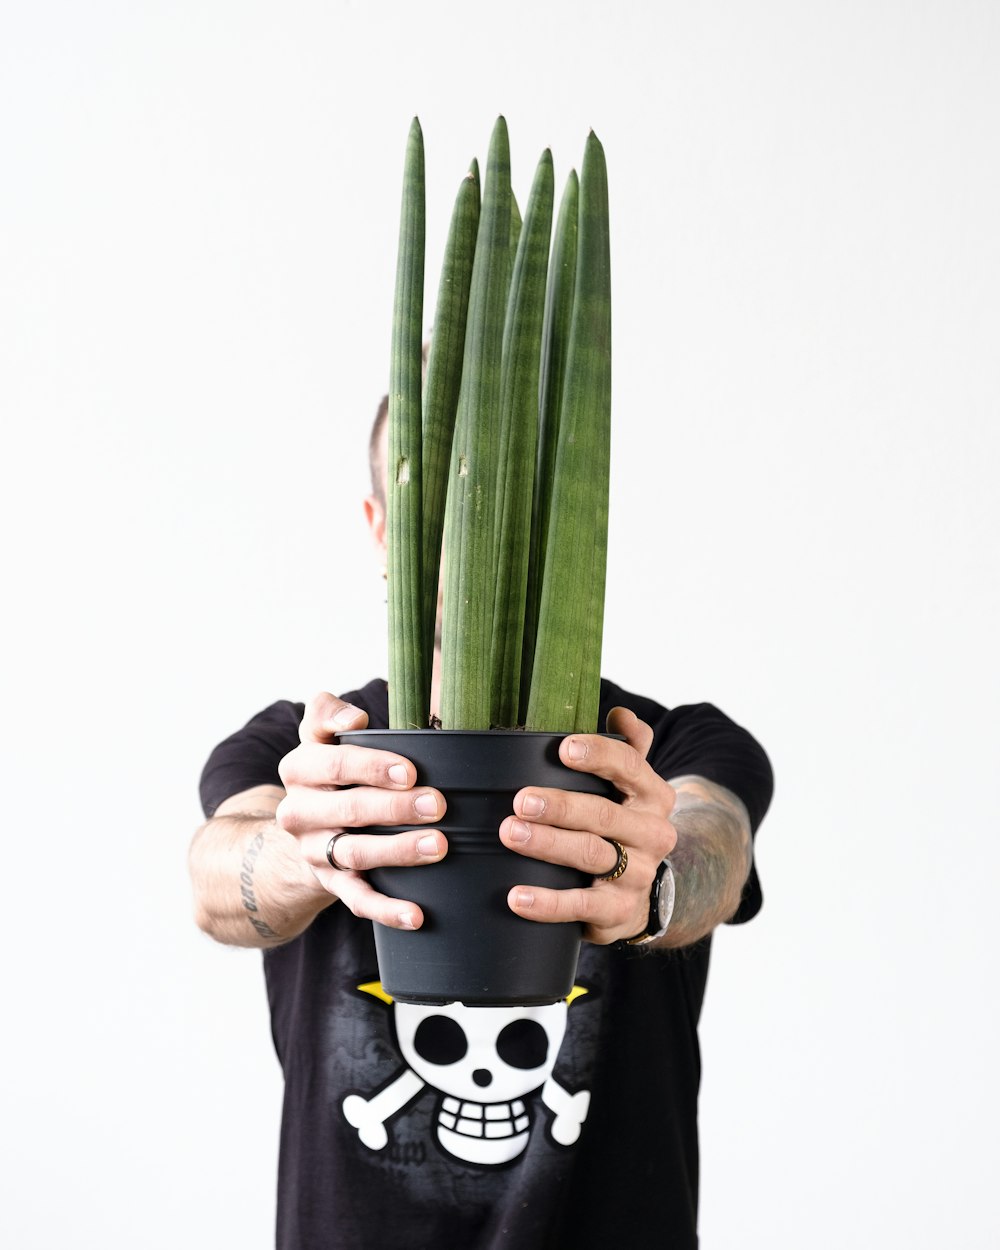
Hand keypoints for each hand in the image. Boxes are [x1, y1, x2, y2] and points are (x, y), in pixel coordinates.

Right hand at [275, 692, 447, 929]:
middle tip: (438, 804)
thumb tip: (354, 719)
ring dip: (398, 851)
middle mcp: (299, 812)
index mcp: (299, 768)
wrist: (302, 828)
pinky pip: (357, 901)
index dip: (373, 766)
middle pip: (349, 809)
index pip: (334, 764)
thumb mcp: (319, 736)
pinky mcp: (330, 884)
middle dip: (396, 807)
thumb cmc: (331, 771)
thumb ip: (328, 713)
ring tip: (438, 846)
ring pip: (355, 854)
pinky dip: (386, 910)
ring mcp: (314, 851)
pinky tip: (417, 915)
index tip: (411, 770)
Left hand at [498, 706, 676, 944]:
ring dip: (548, 845)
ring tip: (510, 834)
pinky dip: (548, 903)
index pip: (630, 766)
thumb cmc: (621, 827)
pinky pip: (582, 906)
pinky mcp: (619, 912)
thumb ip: (626, 748)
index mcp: (653, 795)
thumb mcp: (630, 787)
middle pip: (605, 814)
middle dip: (560, 806)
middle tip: (520, 800)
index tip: (563, 748)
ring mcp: (638, 875)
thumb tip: (619, 712)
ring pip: (592, 855)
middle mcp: (652, 833)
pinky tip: (517, 896)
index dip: (598, 754)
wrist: (643, 895)